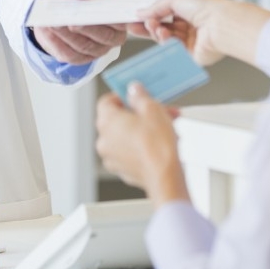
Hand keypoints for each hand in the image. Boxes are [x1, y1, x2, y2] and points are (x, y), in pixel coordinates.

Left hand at [31, 0, 126, 63]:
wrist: (52, 7)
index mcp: (117, 13)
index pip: (126, 20)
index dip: (127, 22)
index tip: (118, 19)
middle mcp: (111, 34)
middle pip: (105, 35)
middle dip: (88, 28)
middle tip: (73, 21)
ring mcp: (96, 48)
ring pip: (85, 46)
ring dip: (69, 35)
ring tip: (54, 23)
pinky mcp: (79, 58)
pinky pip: (70, 54)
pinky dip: (58, 43)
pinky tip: (49, 32)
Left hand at [95, 84, 188, 206]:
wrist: (165, 177)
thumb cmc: (157, 146)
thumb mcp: (152, 109)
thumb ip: (139, 96)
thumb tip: (134, 91)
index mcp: (106, 122)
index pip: (106, 101)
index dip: (121, 96)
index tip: (135, 95)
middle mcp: (104, 140)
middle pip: (118, 118)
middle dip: (138, 113)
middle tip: (156, 110)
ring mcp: (111, 157)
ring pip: (125, 135)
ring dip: (142, 128)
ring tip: (164, 126)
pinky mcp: (123, 170)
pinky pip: (129, 151)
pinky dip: (141, 145)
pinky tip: (159, 142)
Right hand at [140, 0, 269, 67]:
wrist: (221, 24)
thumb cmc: (206, 7)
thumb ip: (156, 6)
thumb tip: (141, 12)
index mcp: (188, 8)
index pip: (164, 12)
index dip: (149, 14)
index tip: (136, 16)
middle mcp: (189, 23)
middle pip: (162, 26)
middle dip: (148, 25)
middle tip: (134, 25)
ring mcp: (190, 39)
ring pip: (165, 38)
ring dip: (156, 32)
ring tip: (154, 26)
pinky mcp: (190, 54)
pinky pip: (172, 49)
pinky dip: (164, 41)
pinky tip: (162, 34)